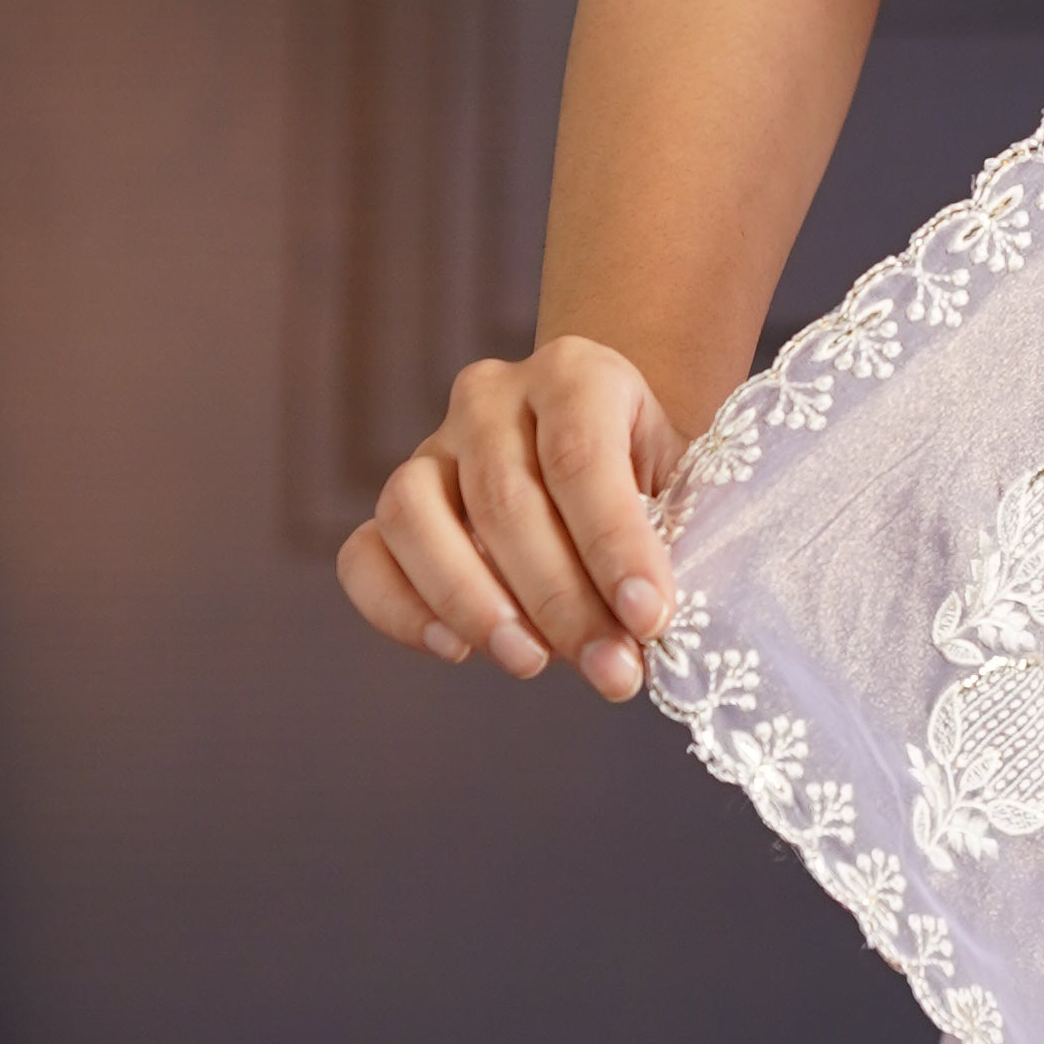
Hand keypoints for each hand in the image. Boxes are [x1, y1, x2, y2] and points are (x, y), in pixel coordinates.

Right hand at [338, 335, 682, 704]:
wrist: (599, 449)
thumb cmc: (646, 476)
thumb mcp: (678, 486)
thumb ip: (670, 539)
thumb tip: (649, 624)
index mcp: (575, 373)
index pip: (582, 457)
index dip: (615, 545)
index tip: (650, 618)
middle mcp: (490, 396)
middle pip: (506, 499)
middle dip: (562, 600)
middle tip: (610, 669)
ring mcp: (430, 446)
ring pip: (415, 514)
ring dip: (472, 601)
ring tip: (530, 662)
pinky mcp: (390, 504)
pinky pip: (364, 553)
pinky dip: (399, 609)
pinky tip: (456, 651)